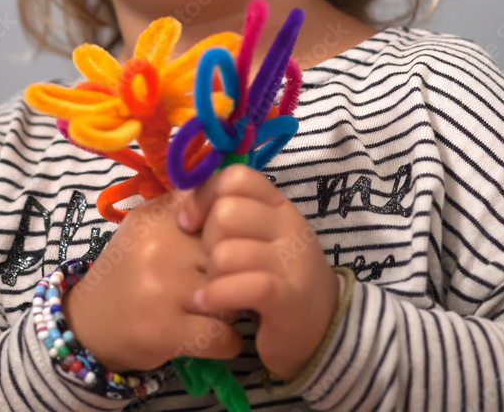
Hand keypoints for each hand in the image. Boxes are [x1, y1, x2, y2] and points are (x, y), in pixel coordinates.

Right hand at [62, 190, 243, 371]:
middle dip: (238, 270)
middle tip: (232, 281)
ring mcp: (164, 289)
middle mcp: (161, 247)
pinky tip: (218, 338)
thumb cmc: (129, 269)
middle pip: (231, 252)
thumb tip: (229, 192)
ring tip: (223, 310)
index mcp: (158, 216)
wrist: (89, 322)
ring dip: (234, 307)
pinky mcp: (166, 331)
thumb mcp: (147, 225)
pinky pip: (223, 336)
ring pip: (231, 293)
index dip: (233, 226)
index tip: (233, 241)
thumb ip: (183, 206)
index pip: (217, 206)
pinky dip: (228, 342)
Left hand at [177, 164, 339, 381]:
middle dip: (206, 240)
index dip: (204, 195)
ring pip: (227, 252)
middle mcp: (289, 225)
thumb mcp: (258, 236)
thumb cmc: (275, 276)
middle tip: (209, 264)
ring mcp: (292, 261)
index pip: (237, 177)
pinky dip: (217, 295)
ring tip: (213, 288)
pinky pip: (244, 286)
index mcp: (279, 204)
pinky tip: (207, 302)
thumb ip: (230, 213)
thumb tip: (181, 198)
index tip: (189, 223)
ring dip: (211, 274)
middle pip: (226, 213)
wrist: (322, 326)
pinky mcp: (288, 298)